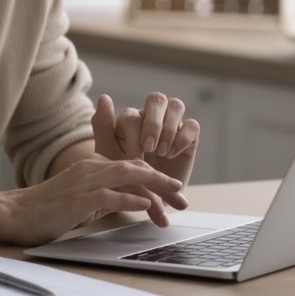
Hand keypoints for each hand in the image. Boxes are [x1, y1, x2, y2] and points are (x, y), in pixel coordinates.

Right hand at [2, 155, 183, 245]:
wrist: (15, 213)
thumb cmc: (46, 209)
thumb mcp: (82, 199)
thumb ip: (105, 196)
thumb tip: (131, 202)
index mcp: (93, 166)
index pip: (132, 166)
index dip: (155, 178)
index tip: (172, 194)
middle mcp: (91, 168)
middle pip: (136, 167)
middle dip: (162, 181)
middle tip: (182, 197)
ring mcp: (85, 181)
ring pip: (128, 175)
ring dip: (155, 185)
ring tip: (174, 194)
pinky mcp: (78, 197)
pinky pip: (110, 194)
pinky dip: (130, 198)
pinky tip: (145, 204)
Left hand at [92, 93, 199, 223]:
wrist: (146, 199)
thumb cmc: (124, 176)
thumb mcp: (108, 154)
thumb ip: (102, 126)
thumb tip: (104, 96)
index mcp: (130, 120)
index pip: (133, 114)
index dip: (134, 135)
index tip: (134, 157)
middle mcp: (151, 117)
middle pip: (156, 99)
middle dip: (153, 124)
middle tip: (150, 148)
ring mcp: (171, 124)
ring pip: (175, 106)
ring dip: (168, 130)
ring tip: (162, 153)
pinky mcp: (188, 136)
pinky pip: (192, 125)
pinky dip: (183, 139)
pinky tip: (173, 154)